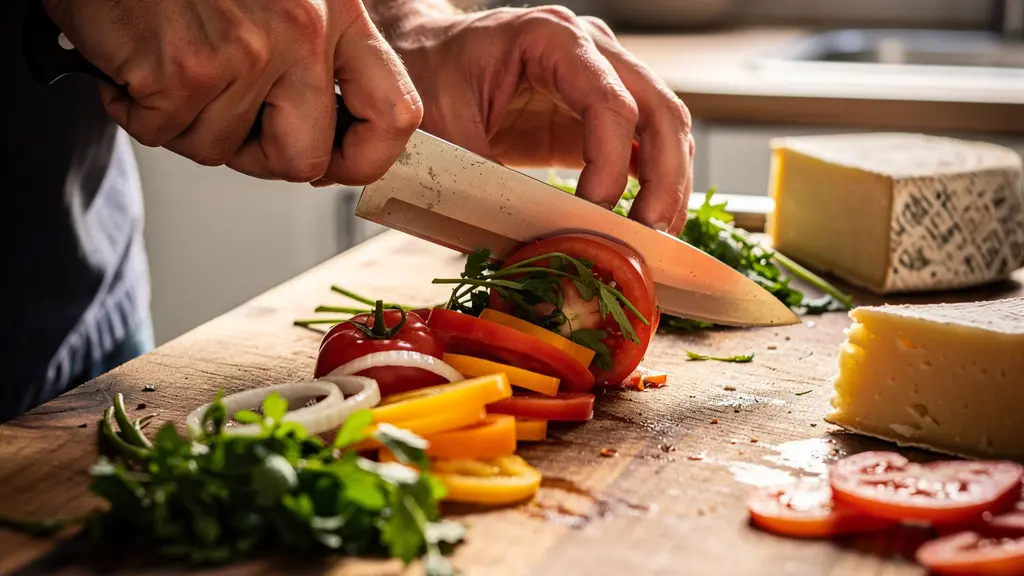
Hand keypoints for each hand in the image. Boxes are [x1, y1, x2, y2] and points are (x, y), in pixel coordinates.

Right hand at [42, 0, 422, 183]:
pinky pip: (167, 134)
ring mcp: (246, 52)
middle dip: (258, 156)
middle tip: (226, 119)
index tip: (334, 162)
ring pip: (222, 150)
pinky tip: (137, 64)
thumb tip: (329, 143)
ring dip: (186, 123)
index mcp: (339, 11)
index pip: (395, 114)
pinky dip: (139, 110)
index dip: (365, 159)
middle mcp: (303, 30)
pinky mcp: (185, 70)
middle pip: (305, 160)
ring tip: (172, 64)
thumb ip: (317, 55)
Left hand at [373, 3, 693, 233]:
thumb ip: (486, 178)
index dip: (611, 164)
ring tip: (654, 240)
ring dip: (668, 186)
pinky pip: (641, 145)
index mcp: (551, 37)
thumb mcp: (444, 125)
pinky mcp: (595, 112)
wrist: (419, 55)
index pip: (611, 101)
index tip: (595, 213)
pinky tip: (642, 224)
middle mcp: (590, 49)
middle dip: (664, 180)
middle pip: (659, 110)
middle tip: (651, 237)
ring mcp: (601, 76)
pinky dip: (649, 184)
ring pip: (663, 127)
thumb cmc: (426, 75)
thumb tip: (527, 243)